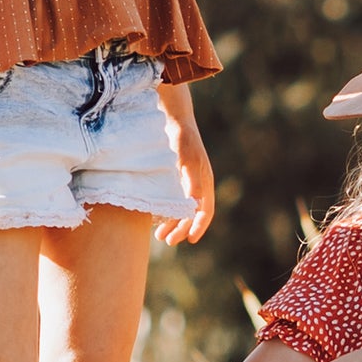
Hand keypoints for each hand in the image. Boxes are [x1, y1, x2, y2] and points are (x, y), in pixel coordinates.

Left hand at [156, 111, 215, 245]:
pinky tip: (156, 219)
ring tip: (159, 236)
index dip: (198, 227)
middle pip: (192, 215)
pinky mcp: (174, 179)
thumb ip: (191, 181)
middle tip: (168, 241)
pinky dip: (166, 212)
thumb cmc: (182, 139)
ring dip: (172, 224)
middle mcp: (197, 186)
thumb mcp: (187, 159)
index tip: (190, 240)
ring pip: (181, 210)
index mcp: (204, 183)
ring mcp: (185, 183)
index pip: (205, 212)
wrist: (173, 120)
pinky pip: (173, 202)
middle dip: (182, 229)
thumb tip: (195, 205)